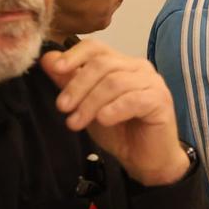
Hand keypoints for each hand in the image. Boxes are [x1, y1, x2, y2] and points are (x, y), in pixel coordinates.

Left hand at [41, 40, 186, 186]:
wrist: (146, 160)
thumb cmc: (119, 131)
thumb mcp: (87, 106)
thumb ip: (69, 82)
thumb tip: (48, 59)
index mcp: (121, 63)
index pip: (96, 48)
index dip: (74, 55)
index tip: (56, 70)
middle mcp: (139, 67)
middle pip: (103, 64)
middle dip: (78, 86)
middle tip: (63, 108)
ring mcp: (152, 83)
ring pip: (115, 82)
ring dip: (90, 103)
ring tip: (76, 123)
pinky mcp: (160, 101)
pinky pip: (133, 99)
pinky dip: (114, 110)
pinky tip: (103, 120)